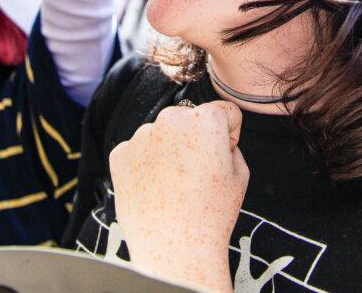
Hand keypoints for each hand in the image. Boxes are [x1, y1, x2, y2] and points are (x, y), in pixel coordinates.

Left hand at [110, 101, 247, 291]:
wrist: (174, 249)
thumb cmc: (211, 215)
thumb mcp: (240, 176)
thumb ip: (231, 147)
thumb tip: (216, 140)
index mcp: (205, 120)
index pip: (224, 112)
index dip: (229, 134)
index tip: (224, 155)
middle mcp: (170, 119)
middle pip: (189, 120)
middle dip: (196, 139)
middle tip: (198, 174)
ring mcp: (141, 136)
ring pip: (161, 135)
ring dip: (169, 151)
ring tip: (175, 187)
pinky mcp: (120, 154)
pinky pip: (138, 151)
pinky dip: (146, 166)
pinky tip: (155, 189)